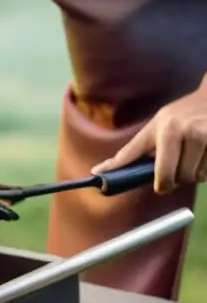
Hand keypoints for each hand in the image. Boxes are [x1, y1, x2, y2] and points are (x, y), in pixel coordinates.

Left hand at [91, 76, 206, 193]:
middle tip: (171, 177)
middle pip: (173, 176)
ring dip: (193, 175)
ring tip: (192, 157)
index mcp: (164, 129)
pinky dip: (206, 170)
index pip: (148, 161)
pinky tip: (205, 155)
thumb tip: (106, 169)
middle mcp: (183, 132)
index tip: (137, 187)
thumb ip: (139, 148)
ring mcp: (204, 137)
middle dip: (172, 181)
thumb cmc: (180, 115)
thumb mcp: (157, 125)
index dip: (151, 180)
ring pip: (195, 177)